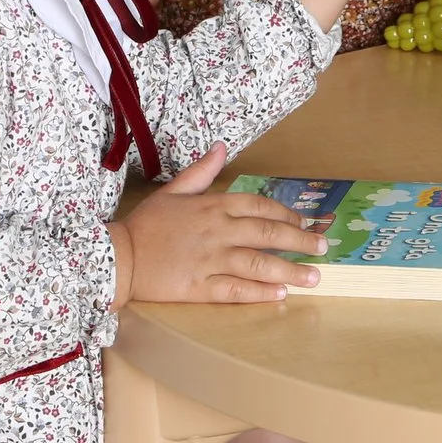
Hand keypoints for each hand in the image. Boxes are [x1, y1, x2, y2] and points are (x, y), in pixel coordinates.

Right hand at [110, 144, 327, 305]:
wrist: (117, 256)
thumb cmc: (146, 225)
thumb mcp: (173, 191)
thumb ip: (201, 172)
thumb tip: (221, 147)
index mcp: (213, 207)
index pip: (260, 207)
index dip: (287, 214)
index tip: (306, 222)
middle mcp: (218, 232)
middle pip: (268, 234)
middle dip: (300, 240)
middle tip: (323, 247)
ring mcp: (210, 260)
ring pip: (258, 264)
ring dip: (290, 270)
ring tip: (314, 277)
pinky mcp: (200, 287)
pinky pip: (236, 290)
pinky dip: (259, 293)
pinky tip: (280, 295)